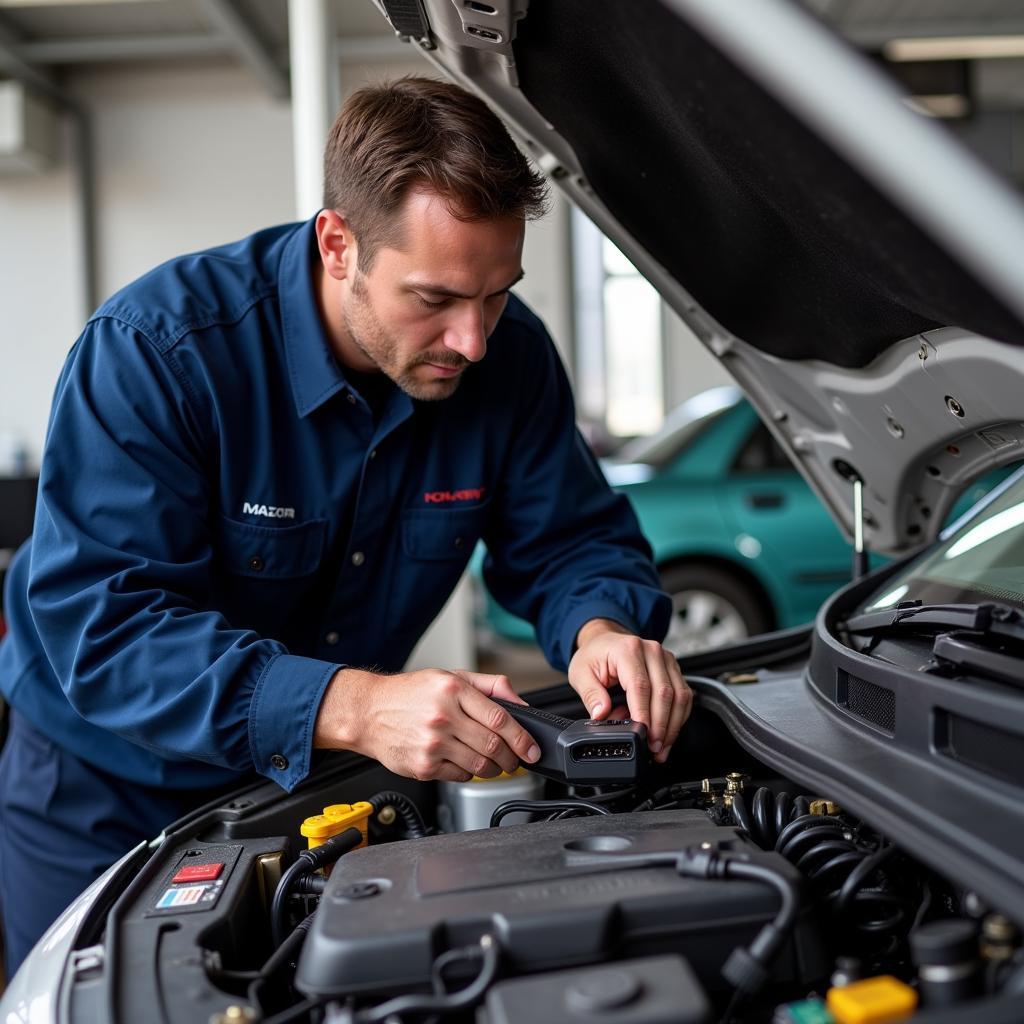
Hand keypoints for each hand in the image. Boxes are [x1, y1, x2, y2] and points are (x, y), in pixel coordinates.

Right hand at [314, 667, 541, 781]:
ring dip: (494, 769)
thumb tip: (520, 703)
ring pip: (479, 765)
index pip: (500, 719)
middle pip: (493, 745)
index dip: (522, 739)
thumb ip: (490, 686)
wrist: (368, 712)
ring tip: (494, 764)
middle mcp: (442, 716)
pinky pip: (459, 776)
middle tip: (515, 759)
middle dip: (511, 758)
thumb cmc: (410, 693)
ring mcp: (432, 744)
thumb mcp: (451, 676)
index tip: (531, 749)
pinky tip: (466, 763)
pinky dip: (470, 773)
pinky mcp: (423, 766)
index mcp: (453, 690)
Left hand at [568, 619, 691, 762]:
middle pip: (664, 693)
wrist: (605, 640)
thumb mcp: (580, 672)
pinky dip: (679, 717)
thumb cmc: (595, 654)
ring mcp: (666, 659)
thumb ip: (591, 694)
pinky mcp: (673, 668)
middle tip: (654, 747)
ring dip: (673, 725)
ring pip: (680, 696)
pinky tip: (669, 733)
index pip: (640, 686)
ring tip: (662, 746)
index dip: (644, 714)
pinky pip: (684, 695)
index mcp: (628, 650)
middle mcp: (651, 651)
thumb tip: (601, 714)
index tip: (643, 735)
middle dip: (661, 725)